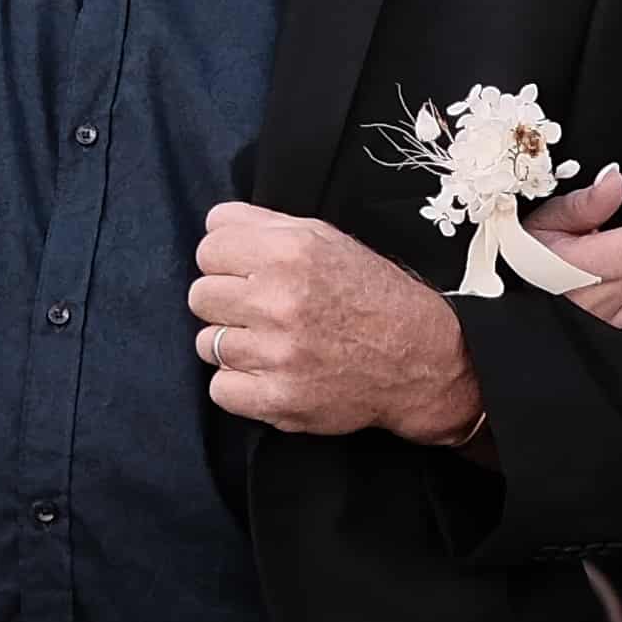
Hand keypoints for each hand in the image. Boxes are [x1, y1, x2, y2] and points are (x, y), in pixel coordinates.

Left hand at [189, 204, 491, 445]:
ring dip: (235, 344)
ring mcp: (277, 354)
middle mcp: (279, 300)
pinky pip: (220, 388)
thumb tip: (212, 223)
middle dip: (227, 302)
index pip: (208, 248)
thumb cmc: (370, 295)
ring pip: (207, 343)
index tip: (249, 273)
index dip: (227, 261)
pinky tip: (270, 373)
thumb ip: (264, 225)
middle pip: (200, 296)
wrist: (420, 359)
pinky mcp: (278, 399)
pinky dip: (240, 384)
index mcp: (289, 252)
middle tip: (262, 310)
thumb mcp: (326, 239)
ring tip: (272, 343)